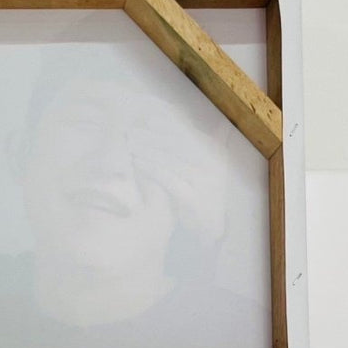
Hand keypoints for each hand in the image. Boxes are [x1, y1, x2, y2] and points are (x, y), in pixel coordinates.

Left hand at [129, 119, 232, 246]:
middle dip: (154, 136)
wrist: (211, 229)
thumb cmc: (204, 194)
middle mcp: (214, 165)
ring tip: (131, 144)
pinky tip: (137, 164)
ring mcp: (205, 183)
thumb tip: (212, 124)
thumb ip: (208, 145)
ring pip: (173, 161)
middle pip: (179, 144)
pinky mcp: (194, 200)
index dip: (168, 124)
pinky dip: (152, 170)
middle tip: (132, 131)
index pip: (189, 133)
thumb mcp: (211, 168)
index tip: (148, 118)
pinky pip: (169, 180)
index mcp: (217, 153)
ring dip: (149, 151)